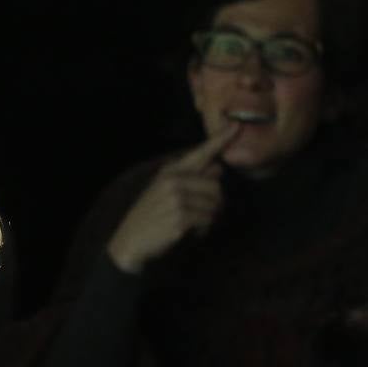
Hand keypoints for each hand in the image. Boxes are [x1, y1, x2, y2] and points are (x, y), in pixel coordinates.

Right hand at [106, 124, 240, 273]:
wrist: (131, 241)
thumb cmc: (152, 216)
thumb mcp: (165, 191)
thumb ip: (192, 178)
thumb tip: (217, 168)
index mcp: (170, 171)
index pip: (200, 153)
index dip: (220, 139)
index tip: (236, 125)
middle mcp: (173, 181)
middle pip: (216, 188)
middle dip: (214, 205)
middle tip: (201, 215)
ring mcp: (176, 199)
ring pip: (214, 206)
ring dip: (207, 219)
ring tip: (190, 224)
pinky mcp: (180, 218)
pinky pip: (207, 221)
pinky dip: (202, 230)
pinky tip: (188, 233)